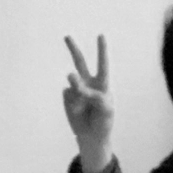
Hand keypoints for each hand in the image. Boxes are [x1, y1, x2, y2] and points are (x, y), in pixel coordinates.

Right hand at [61, 34, 114, 172]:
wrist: (91, 136)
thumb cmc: (104, 121)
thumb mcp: (106, 109)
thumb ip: (93, 94)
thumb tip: (73, 83)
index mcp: (102, 83)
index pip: (102, 64)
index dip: (102, 50)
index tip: (101, 36)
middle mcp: (88, 83)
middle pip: (80, 62)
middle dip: (73, 49)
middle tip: (67, 36)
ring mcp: (76, 90)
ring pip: (73, 82)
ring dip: (77, 88)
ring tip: (82, 105)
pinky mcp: (67, 98)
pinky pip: (68, 96)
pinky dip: (73, 104)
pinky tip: (78, 112)